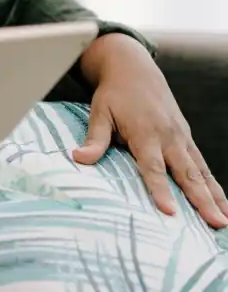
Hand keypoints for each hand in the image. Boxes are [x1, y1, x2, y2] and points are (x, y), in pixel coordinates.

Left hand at [74, 34, 227, 227]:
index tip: (170, 211)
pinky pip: (203, 164)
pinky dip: (214, 184)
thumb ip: (95, 138)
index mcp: (145, 133)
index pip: (153, 167)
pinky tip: (222, 204)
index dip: (161, 189)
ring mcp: (181, 137)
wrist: (134, 68)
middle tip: (216, 223)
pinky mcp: (186, 137)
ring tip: (225, 221)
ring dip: (215, 196)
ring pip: (201, 171)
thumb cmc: (114, 94)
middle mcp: (168, 137)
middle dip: (202, 199)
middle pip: (186, 173)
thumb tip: (78, 158)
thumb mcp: (99, 112)